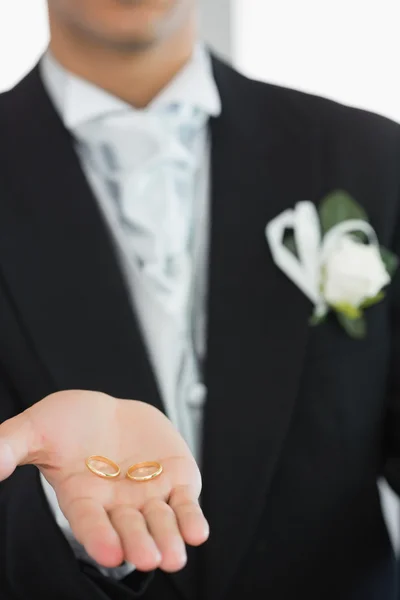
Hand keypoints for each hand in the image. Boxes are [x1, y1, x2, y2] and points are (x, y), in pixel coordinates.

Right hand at [0, 391, 207, 571]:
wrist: (108, 409)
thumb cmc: (69, 422)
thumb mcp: (37, 428)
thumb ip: (12, 445)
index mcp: (83, 498)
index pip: (90, 523)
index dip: (100, 538)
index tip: (109, 555)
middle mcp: (117, 504)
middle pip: (130, 528)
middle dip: (140, 543)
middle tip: (150, 558)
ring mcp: (148, 493)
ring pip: (161, 521)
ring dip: (169, 538)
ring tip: (174, 557)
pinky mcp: (175, 479)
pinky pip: (185, 502)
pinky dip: (191, 517)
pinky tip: (198, 532)